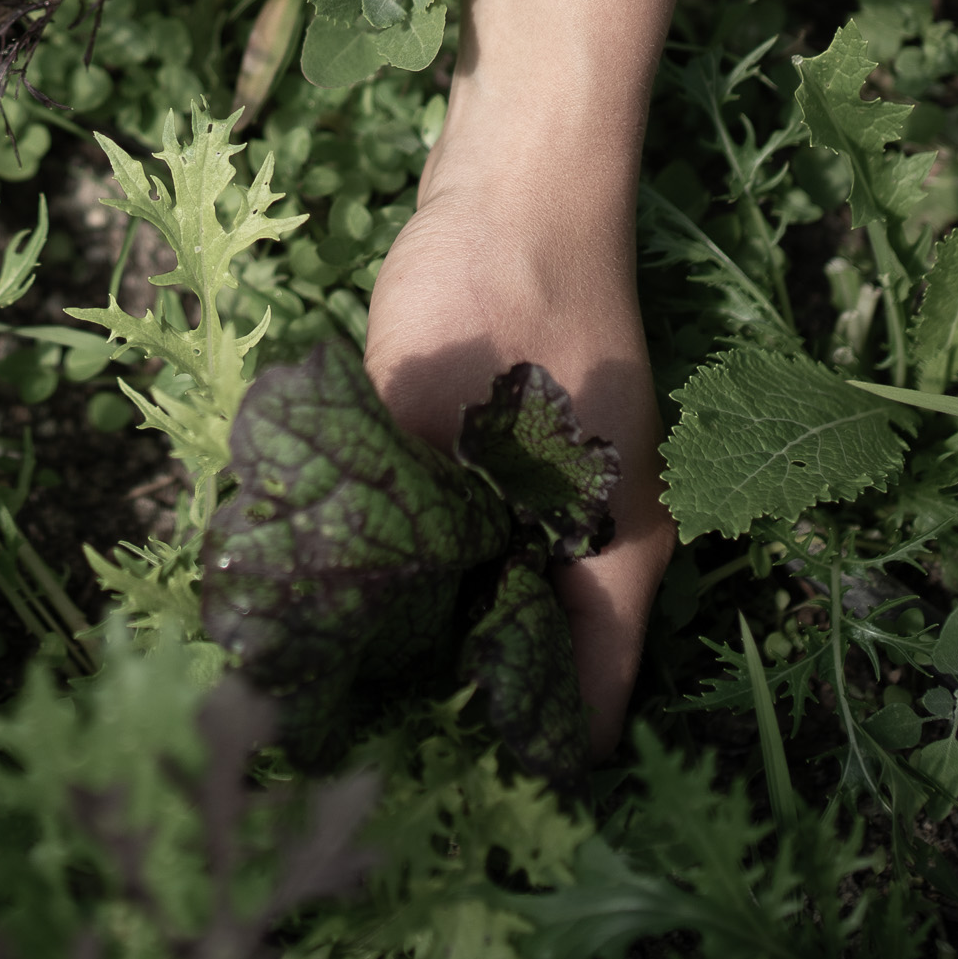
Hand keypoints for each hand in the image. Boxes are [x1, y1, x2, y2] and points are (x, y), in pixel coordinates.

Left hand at [362, 95, 677, 756]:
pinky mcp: (522, 439)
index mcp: (615, 549)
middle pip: (542, 652)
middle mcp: (605, 530)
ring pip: (509, 590)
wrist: (518, 167)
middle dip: (459, 697)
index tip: (429, 791)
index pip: (581, 699)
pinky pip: (483, 533)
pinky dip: (433, 559)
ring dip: (440, 626)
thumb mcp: (434, 425)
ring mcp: (568, 481)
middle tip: (357, 740)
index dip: (512, 755)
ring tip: (341, 676)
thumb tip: (344, 629)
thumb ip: (404, 527)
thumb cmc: (497, 296)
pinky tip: (356, 578)